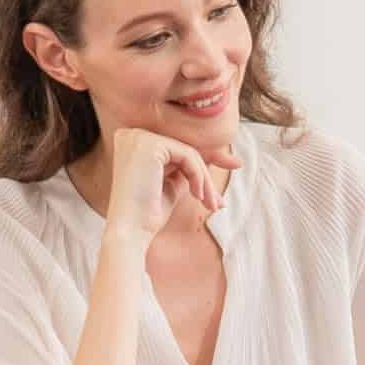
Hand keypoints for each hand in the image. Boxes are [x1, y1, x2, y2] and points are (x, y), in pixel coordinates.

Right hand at [106, 124, 239, 233]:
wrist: (131, 230)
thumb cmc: (148, 215)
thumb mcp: (171, 187)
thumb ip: (185, 172)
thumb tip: (217, 162)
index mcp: (134, 143)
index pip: (176, 149)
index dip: (204, 162)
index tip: (233, 167)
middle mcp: (132, 134)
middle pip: (184, 150)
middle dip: (206, 177)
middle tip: (219, 203)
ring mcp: (138, 137)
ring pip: (189, 153)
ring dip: (205, 181)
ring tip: (210, 205)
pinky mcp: (149, 144)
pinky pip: (188, 155)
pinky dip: (199, 177)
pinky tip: (199, 197)